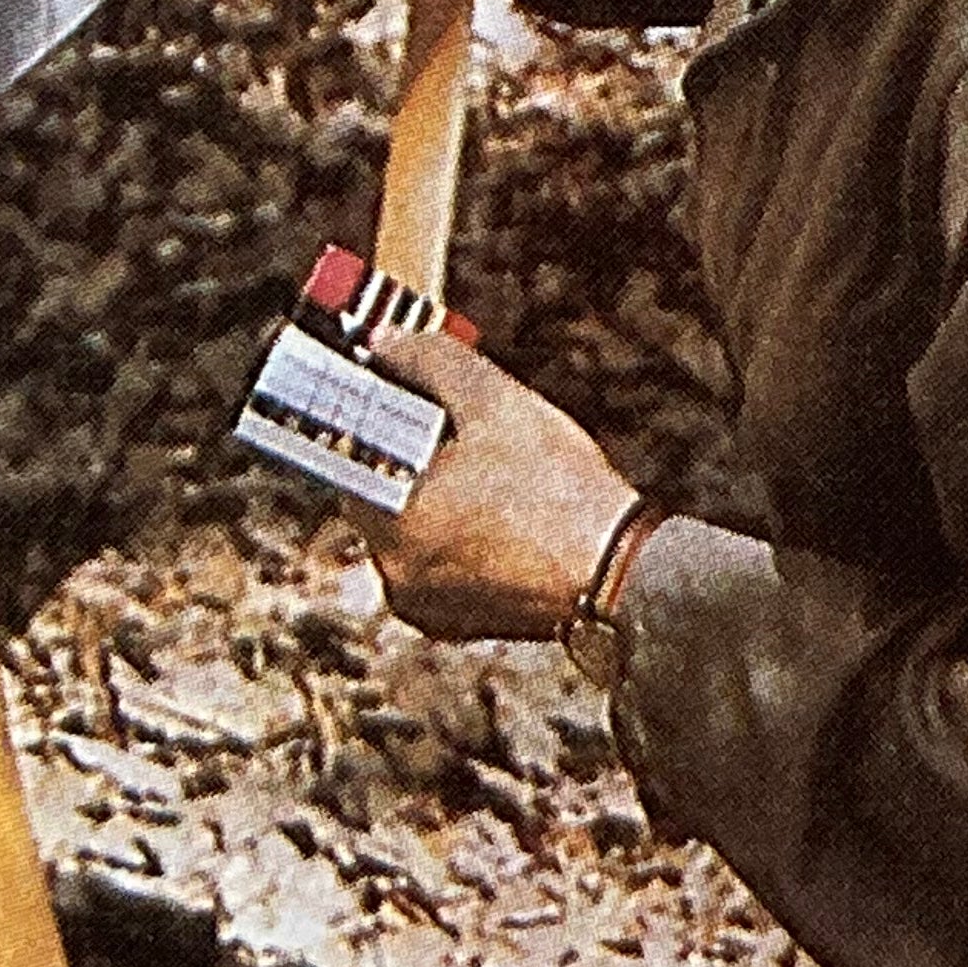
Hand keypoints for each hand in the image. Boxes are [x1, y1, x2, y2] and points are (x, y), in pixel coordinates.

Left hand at [365, 333, 642, 641]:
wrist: (617, 569)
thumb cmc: (557, 486)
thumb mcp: (494, 402)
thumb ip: (431, 362)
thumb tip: (384, 340)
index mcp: (392, 525)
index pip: (349, 459)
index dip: (375, 419)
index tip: (399, 397)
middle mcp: (394, 577)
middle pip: (381, 495)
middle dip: (410, 458)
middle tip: (456, 430)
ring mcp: (424, 607)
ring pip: (410, 531)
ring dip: (434, 499)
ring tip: (489, 473)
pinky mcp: (453, 626)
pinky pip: (436, 566)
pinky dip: (456, 538)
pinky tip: (499, 514)